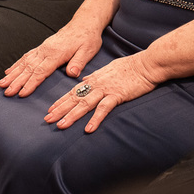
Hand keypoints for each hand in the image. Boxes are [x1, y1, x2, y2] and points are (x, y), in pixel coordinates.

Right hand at [0, 20, 105, 97]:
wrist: (84, 22)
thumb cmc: (88, 38)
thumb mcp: (88, 50)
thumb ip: (79, 62)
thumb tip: (72, 73)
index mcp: (57, 53)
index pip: (41, 71)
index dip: (31, 83)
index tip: (22, 93)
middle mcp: (46, 50)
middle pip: (29, 68)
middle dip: (16, 81)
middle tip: (6, 92)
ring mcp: (43, 48)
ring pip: (24, 62)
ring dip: (12, 74)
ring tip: (1, 84)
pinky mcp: (42, 47)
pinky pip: (26, 56)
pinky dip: (16, 64)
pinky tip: (9, 71)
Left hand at [44, 54, 158, 132]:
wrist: (147, 64)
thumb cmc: (131, 67)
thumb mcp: (109, 69)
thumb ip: (96, 76)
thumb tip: (85, 81)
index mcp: (94, 79)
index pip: (73, 91)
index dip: (61, 101)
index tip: (50, 110)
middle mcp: (97, 84)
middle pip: (74, 98)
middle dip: (60, 109)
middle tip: (47, 120)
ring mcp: (106, 89)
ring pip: (84, 103)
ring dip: (72, 115)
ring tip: (61, 125)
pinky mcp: (117, 95)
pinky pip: (104, 108)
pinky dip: (95, 119)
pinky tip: (88, 129)